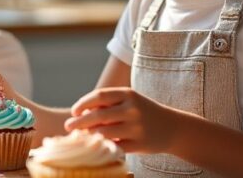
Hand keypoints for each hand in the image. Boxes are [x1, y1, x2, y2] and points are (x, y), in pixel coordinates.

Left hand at [65, 87, 181, 153]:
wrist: (173, 127)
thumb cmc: (144, 112)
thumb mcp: (130, 101)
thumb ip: (108, 104)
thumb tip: (80, 113)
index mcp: (128, 94)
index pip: (99, 96)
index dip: (83, 104)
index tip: (74, 112)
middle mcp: (132, 109)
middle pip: (98, 115)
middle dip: (79, 122)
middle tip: (68, 126)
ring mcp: (137, 127)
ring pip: (104, 133)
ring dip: (88, 136)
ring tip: (79, 137)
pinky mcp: (140, 144)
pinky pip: (115, 147)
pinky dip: (103, 147)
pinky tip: (95, 147)